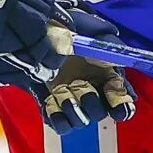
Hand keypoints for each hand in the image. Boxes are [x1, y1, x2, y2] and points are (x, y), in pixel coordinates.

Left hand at [38, 6, 136, 132]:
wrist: (31, 32)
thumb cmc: (62, 28)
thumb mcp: (88, 30)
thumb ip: (108, 44)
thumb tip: (119, 56)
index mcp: (105, 73)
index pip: (122, 97)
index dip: (122, 101)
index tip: (114, 94)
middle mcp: (90, 89)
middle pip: (101, 111)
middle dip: (92, 101)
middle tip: (80, 85)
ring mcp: (70, 99)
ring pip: (81, 120)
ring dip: (74, 108)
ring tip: (62, 91)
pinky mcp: (51, 106)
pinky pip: (60, 124)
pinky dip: (58, 116)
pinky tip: (52, 99)